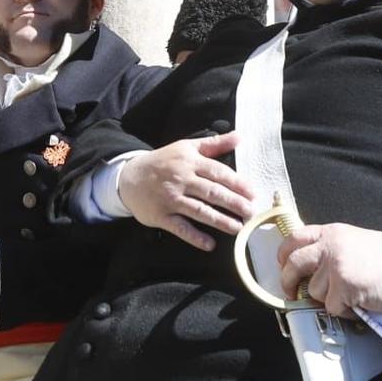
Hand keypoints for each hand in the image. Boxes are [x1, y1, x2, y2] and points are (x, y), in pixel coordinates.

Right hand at [115, 131, 256, 250]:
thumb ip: (213, 144)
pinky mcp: (161, 215)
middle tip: (250, 212)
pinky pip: (180, 228)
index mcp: (189, 162)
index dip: (237, 183)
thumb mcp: (186, 147)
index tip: (252, 193)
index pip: (218, 172)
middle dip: (233, 203)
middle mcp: (181, 179)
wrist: (129, 176)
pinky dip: (195, 236)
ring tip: (237, 228)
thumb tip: (239, 137)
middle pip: (212, 192)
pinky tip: (209, 244)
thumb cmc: (163, 161)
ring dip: (220, 220)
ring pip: (199, 211)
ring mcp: (170, 198)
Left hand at [276, 222, 381, 317]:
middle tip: (291, 292)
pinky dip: (344, 311)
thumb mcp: (351, 241)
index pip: (295, 238)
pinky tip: (358, 304)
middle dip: (288, 281)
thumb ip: (328, 249)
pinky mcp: (344, 287)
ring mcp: (335, 266)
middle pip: (293, 264)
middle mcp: (329, 246)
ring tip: (349, 295)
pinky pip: (332, 307)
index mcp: (330, 233)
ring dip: (328, 299)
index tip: (283, 266)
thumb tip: (305, 268)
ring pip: (313, 291)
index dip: (283, 255)